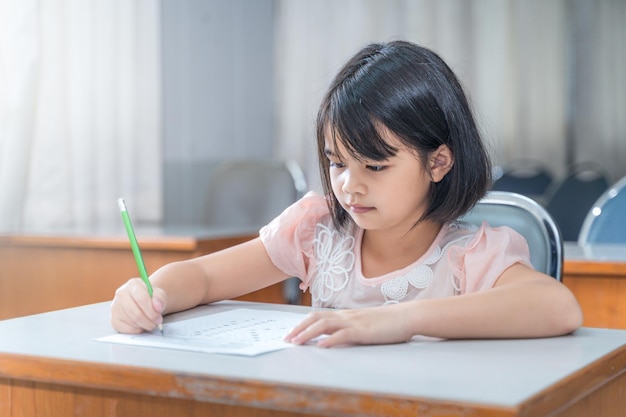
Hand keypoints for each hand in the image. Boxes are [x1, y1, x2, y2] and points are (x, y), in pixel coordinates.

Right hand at [110, 278, 166, 332]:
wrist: (143, 301)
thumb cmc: (151, 298)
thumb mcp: (159, 294)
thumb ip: (160, 299)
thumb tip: (157, 307)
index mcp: (133, 285)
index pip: (141, 299)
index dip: (152, 311)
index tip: (159, 317)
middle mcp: (121, 294)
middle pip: (136, 313)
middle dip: (149, 321)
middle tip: (156, 322)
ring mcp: (115, 308)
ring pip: (132, 322)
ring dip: (145, 326)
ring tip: (150, 322)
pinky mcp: (114, 320)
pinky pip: (127, 330)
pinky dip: (137, 330)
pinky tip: (141, 324)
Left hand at [284, 304, 413, 347]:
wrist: (406, 316)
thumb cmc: (388, 322)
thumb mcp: (364, 323)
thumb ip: (349, 327)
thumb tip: (334, 336)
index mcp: (346, 314)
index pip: (319, 315)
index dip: (303, 323)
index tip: (292, 333)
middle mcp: (346, 316)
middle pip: (316, 318)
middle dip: (299, 328)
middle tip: (287, 339)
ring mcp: (354, 322)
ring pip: (325, 325)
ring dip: (308, 333)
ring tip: (296, 342)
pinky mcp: (363, 331)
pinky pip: (342, 334)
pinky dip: (329, 340)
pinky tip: (321, 346)